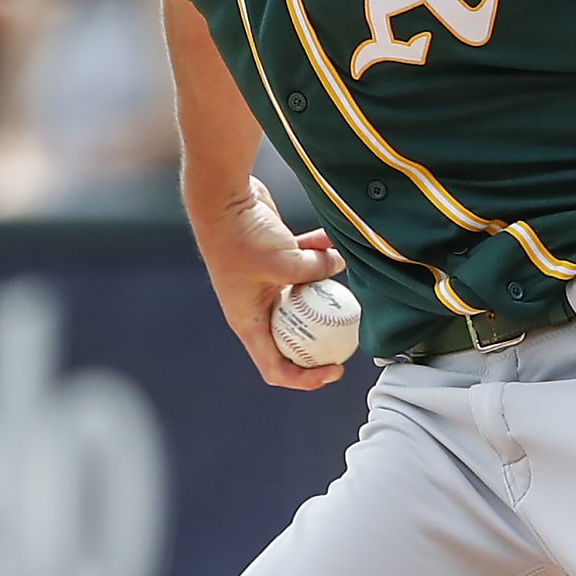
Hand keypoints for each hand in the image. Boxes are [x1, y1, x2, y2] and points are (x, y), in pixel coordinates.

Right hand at [190, 177, 349, 389]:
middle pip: (295, 337)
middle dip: (324, 338)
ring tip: (350, 284)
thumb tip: (341, 265)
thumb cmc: (240, 237)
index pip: (275, 368)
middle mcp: (257, 308)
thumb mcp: (283, 262)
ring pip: (306, 298)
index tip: (335, 370)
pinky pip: (306, 264)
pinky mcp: (277, 257)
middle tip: (353, 334)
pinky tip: (334, 242)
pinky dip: (320, 255)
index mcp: (249, 322)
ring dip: (327, 289)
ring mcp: (268, 282)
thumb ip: (317, 270)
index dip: (305, 378)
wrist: (222, 198)